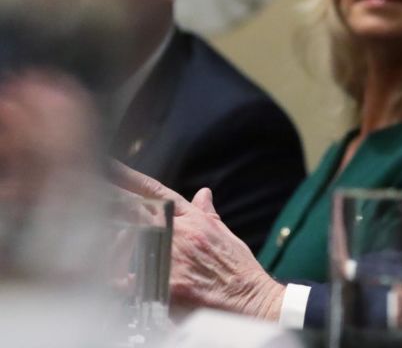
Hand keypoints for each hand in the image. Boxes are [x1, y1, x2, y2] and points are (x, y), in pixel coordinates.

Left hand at [111, 161, 285, 320]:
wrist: (250, 299)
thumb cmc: (238, 269)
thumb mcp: (224, 234)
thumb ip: (206, 213)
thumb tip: (203, 193)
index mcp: (193, 219)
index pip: (156, 191)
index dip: (130, 177)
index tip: (109, 166)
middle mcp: (180, 233)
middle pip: (133, 209)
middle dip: (108, 200)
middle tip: (87, 192)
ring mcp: (172, 257)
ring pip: (126, 241)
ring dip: (110, 243)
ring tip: (99, 248)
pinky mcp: (167, 284)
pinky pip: (129, 279)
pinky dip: (116, 278)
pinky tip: (112, 280)